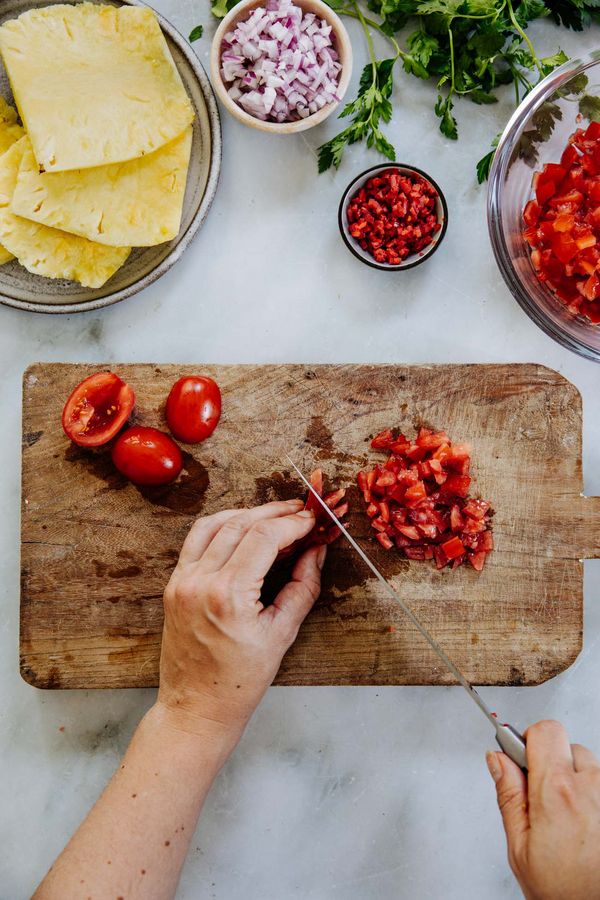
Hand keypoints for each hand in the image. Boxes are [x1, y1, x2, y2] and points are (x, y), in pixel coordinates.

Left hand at [156, 499, 324, 738]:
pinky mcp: (174, 584)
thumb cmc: (238, 681)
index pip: (265, 536)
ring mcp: (182, 581)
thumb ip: (303, 587)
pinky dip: (221, 525)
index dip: (293, 523)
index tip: (312, 520)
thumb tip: (315, 552)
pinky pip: (196, 540)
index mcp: (228, 596)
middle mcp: (200, 582)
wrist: (197, 707)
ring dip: (248, 513)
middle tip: (300, 512)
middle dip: (275, 513)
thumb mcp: (282, 634)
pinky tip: (242, 527)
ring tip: (275, 515)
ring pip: (216, 524)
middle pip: (241, 524)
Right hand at [487, 720, 599, 899]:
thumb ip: (508, 795)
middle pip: (566, 746)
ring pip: (588, 766)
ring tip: (568, 818)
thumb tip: (497, 759)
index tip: (520, 758)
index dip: (527, 740)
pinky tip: (585, 824)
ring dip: (576, 781)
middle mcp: (591, 788)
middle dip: (552, 764)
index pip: (545, 730)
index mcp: (557, 792)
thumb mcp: (519, 847)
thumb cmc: (563, 892)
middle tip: (543, 798)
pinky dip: (593, 797)